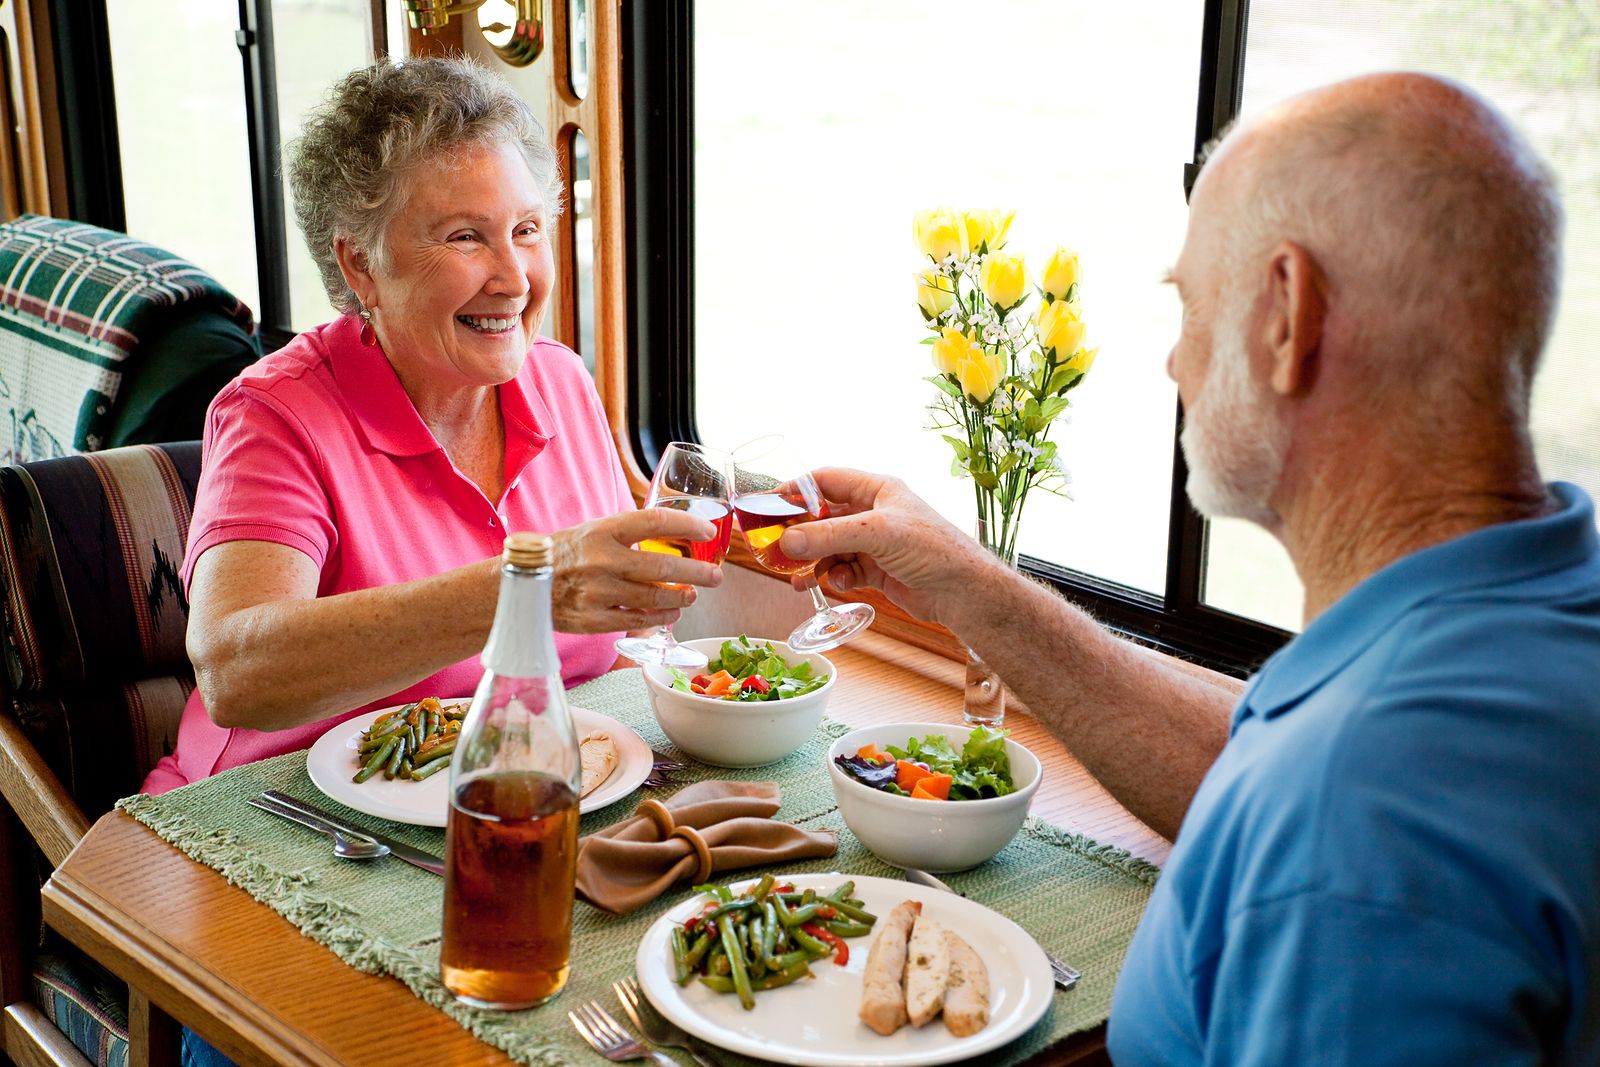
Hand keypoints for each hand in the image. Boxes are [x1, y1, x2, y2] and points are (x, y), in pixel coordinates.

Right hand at [549, 508, 723, 632]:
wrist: (519, 585)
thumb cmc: (563, 554)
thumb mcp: (592, 531)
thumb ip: (627, 533)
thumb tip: (673, 532)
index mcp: (603, 531)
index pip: (655, 522)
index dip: (687, 526)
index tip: (708, 531)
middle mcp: (602, 560)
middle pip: (662, 566)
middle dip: (696, 573)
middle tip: (716, 577)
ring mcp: (598, 592)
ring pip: (654, 598)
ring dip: (680, 598)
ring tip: (692, 595)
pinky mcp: (593, 620)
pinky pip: (637, 621)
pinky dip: (659, 619)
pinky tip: (670, 614)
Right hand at [776, 469, 995, 625]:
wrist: (964, 592)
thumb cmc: (934, 549)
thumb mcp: (878, 534)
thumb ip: (830, 536)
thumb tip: (787, 540)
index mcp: (877, 489)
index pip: (826, 480)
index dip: (797, 491)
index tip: (769, 506)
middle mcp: (874, 513)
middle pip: (823, 517)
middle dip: (800, 533)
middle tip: (776, 548)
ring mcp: (875, 543)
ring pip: (830, 547)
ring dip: (813, 561)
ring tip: (799, 577)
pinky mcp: (877, 570)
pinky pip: (844, 570)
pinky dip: (835, 577)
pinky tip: (838, 584)